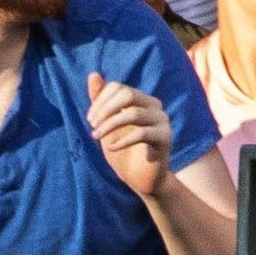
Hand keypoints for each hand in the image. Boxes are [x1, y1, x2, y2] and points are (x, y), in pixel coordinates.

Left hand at [87, 71, 172, 197]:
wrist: (141, 180)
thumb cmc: (123, 151)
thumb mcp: (107, 124)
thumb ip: (100, 100)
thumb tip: (93, 74)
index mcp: (141, 99)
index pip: (118, 87)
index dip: (100, 100)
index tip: (90, 120)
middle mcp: (155, 106)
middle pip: (128, 94)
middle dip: (105, 109)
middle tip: (92, 126)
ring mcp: (162, 122)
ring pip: (133, 113)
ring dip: (110, 125)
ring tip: (97, 137)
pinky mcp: (166, 139)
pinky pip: (141, 134)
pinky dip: (122, 141)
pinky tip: (112, 149)